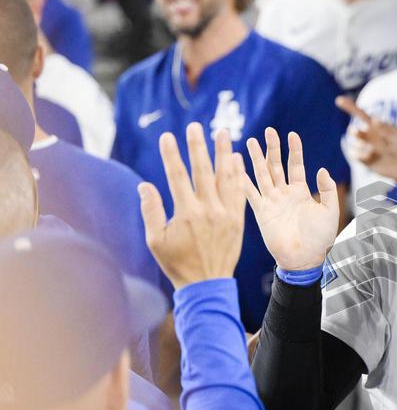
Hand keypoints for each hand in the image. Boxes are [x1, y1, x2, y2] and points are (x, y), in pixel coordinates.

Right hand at [139, 124, 246, 288]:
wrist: (208, 284)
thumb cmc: (177, 263)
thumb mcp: (156, 241)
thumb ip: (151, 211)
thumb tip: (145, 185)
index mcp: (186, 214)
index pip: (177, 177)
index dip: (172, 155)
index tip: (168, 136)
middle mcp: (208, 210)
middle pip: (203, 171)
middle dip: (198, 146)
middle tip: (196, 126)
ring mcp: (226, 214)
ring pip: (226, 178)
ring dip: (224, 153)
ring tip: (224, 133)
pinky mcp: (239, 219)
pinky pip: (239, 192)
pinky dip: (238, 174)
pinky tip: (237, 158)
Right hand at [243, 127, 340, 270]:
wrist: (305, 259)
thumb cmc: (320, 238)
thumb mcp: (329, 210)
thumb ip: (327, 189)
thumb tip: (322, 169)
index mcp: (301, 192)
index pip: (296, 166)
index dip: (294, 150)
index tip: (292, 134)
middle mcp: (284, 194)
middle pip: (276, 166)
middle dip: (272, 148)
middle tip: (268, 131)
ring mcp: (271, 202)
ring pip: (262, 175)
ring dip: (256, 159)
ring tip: (249, 141)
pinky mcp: (261, 212)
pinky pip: (250, 193)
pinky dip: (243, 180)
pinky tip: (236, 166)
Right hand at [336, 95, 396, 184]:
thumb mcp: (396, 134)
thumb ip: (385, 128)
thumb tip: (373, 119)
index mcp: (374, 126)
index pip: (360, 115)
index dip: (349, 107)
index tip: (338, 100)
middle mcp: (367, 136)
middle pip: (353, 131)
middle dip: (354, 132)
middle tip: (356, 132)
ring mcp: (364, 147)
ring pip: (353, 143)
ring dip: (361, 146)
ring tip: (372, 150)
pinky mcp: (363, 159)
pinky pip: (353, 154)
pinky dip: (359, 154)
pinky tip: (369, 156)